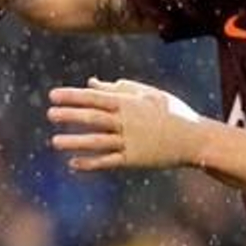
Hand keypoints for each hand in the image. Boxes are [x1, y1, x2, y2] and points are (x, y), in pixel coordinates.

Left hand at [48, 77, 204, 170]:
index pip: (96, 98)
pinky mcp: (134, 160)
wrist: (195, 139)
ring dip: (76, 141)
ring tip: (54, 141)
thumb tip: (90, 82)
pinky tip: (72, 164)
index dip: (73, 96)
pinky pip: (109, 162)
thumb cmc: (170, 112)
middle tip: (49, 114)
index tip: (52, 95)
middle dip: (71, 116)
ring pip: (98, 141)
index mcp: (130, 103)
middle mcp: (128, 122)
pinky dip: (91, 163)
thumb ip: (117, 88)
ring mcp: (131, 142)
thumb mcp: (147, 94)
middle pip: (94, 118)